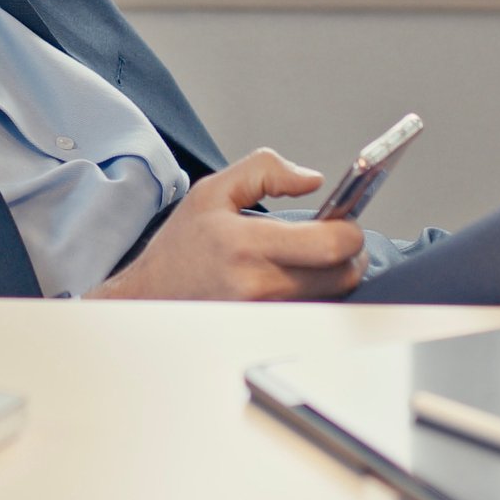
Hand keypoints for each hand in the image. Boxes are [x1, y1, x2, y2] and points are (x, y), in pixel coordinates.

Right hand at [86, 149, 367, 301]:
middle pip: (343, 275)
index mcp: (248, 246)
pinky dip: (317, 292)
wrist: (152, 296)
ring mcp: (267, 314)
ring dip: (333, 273)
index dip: (347, 229)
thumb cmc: (182, 247)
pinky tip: (296, 277)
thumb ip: (265, 170)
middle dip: (347, 252)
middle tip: (330, 237)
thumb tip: (311, 180)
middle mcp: (259, 286)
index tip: (340, 220)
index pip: (331, 245)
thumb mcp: (213, 190)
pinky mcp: (270, 330)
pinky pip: (314, 310)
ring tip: (309, 256)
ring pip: (334, 295)